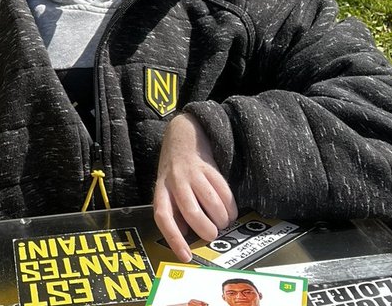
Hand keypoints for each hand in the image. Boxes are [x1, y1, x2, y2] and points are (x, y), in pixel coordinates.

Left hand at [153, 113, 237, 261]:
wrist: (182, 134)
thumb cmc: (175, 171)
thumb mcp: (166, 189)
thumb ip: (174, 211)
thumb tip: (185, 236)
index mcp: (161, 190)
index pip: (163, 217)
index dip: (174, 238)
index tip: (187, 256)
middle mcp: (174, 181)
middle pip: (190, 211)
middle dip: (206, 229)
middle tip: (213, 235)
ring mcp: (191, 172)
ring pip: (210, 201)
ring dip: (221, 219)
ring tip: (223, 223)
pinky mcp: (208, 166)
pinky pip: (223, 190)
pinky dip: (230, 206)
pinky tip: (230, 211)